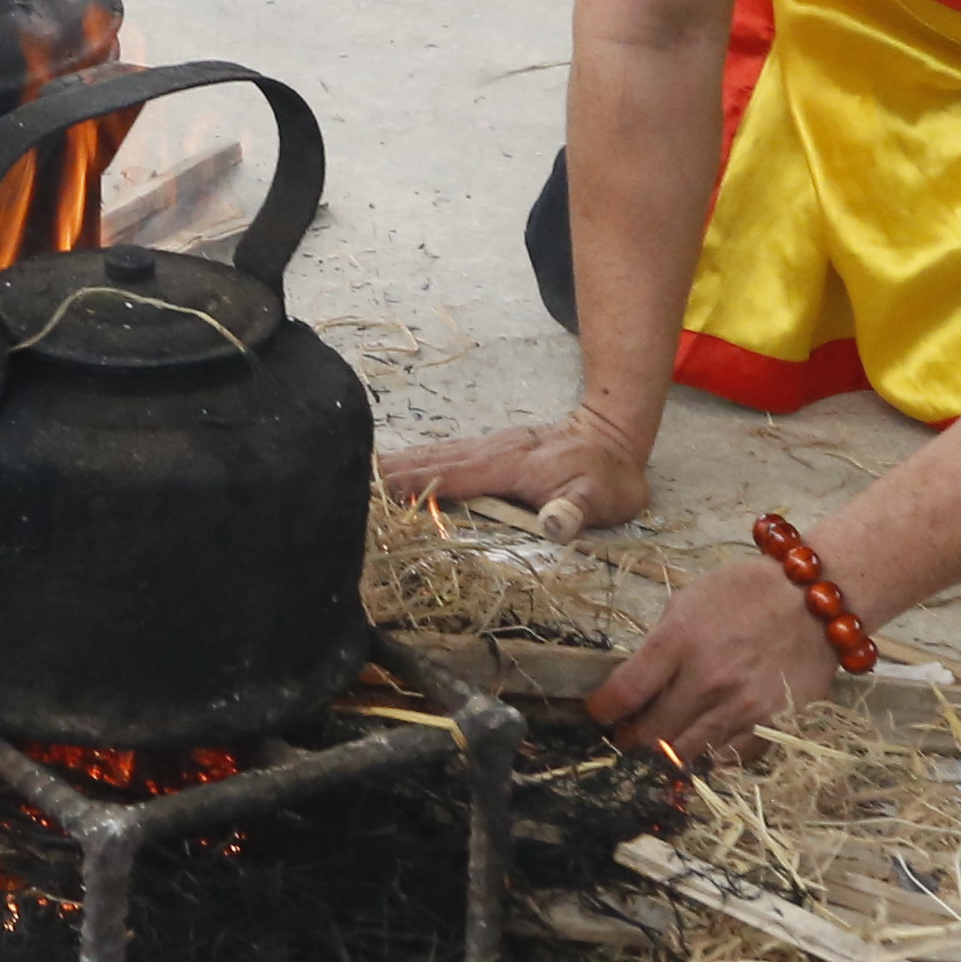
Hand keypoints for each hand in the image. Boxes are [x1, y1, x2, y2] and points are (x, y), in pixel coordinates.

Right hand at [377, 413, 645, 537]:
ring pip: (433, 454)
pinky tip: (395, 469)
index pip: (452, 477)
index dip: (416, 485)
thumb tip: (554, 525)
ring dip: (396, 465)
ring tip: (357, 475)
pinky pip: (443, 455)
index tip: (377, 492)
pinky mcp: (490, 451)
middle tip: (346, 482)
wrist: (614, 436)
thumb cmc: (608, 476)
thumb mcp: (602, 498)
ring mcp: (488, 448)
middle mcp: (490, 452)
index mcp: (508, 466)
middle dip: (390, 473)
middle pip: (430, 461)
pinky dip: (414, 461)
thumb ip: (577, 510)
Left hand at [584, 551, 861, 763]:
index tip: (597, 714)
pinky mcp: (771, 725)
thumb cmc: (746, 591)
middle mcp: (707, 680)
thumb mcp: (689, 600)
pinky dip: (710, 757)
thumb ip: (661, 643)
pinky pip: (729, 757)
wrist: (815, 599)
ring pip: (686, 754)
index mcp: (680, 640)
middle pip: (651, 733)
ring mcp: (741, 707)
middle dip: (630, 739)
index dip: (603, 710)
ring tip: (655, 750)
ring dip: (664, 756)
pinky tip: (701, 747)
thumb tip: (636, 680)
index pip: (626, 692)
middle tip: (625, 737)